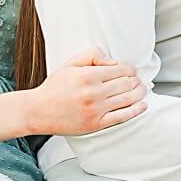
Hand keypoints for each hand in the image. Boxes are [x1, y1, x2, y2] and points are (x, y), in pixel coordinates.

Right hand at [29, 46, 146, 135]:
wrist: (38, 111)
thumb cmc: (54, 87)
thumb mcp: (70, 64)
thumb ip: (92, 55)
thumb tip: (114, 61)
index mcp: (88, 75)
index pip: (121, 70)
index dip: (130, 70)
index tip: (131, 71)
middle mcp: (94, 92)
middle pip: (127, 84)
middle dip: (136, 81)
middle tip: (138, 80)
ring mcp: (96, 110)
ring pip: (128, 99)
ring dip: (140, 93)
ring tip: (142, 90)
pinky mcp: (96, 124)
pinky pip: (123, 116)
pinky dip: (136, 110)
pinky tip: (143, 105)